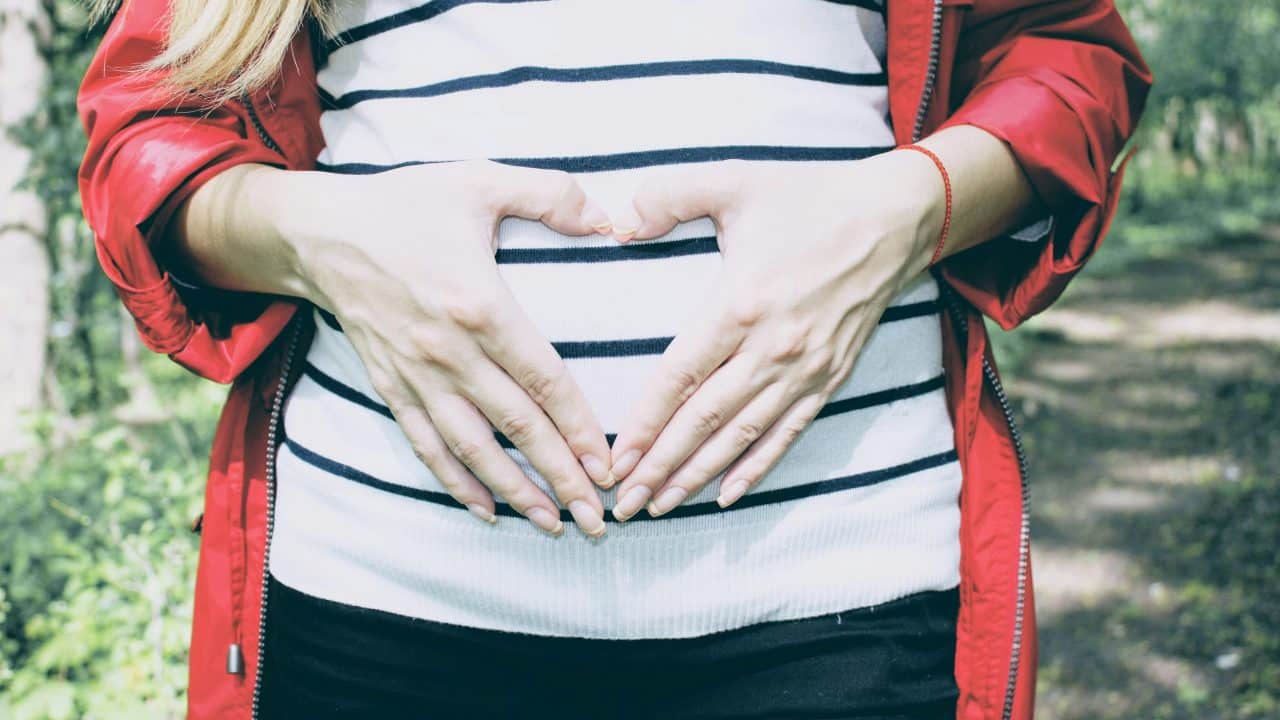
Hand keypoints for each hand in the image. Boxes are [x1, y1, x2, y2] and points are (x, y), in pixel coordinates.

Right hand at [280, 160, 616, 536]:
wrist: (321, 233)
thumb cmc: (407, 204)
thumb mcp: (480, 180)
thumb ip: (550, 194)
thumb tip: (609, 218)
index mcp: (479, 305)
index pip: (543, 379)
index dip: (577, 426)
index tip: (608, 464)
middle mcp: (449, 352)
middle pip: (516, 426)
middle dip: (560, 476)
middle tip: (597, 518)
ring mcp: (417, 376)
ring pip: (472, 448)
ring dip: (514, 492)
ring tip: (553, 524)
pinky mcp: (392, 388)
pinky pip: (427, 446)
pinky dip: (455, 483)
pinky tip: (486, 511)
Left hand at [607, 152, 943, 519]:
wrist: (895, 218)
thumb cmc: (809, 199)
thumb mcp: (734, 181)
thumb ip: (669, 197)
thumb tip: (615, 221)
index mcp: (740, 304)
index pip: (679, 378)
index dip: (645, 423)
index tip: (616, 458)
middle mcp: (772, 347)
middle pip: (704, 420)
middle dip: (661, 465)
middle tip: (624, 503)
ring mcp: (804, 369)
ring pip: (741, 436)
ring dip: (699, 476)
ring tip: (661, 505)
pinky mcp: (830, 378)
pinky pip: (787, 433)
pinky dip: (756, 468)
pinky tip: (727, 496)